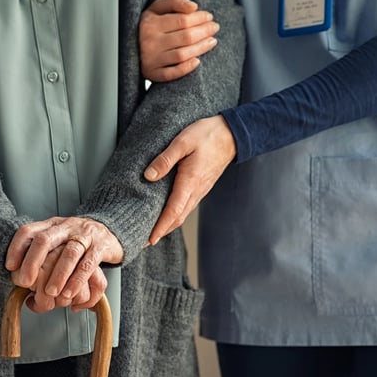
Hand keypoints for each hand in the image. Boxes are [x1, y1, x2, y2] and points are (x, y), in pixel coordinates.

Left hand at [6, 217, 123, 310]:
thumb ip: (42, 257)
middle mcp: (66, 226)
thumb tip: (22, 283)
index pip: (28, 231)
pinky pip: (89, 263)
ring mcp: (85, 235)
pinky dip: (77, 280)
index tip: (10, 266)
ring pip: (69, 253)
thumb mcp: (58, 241)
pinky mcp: (101, 246)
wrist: (112, 230)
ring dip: (58, 275)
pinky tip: (70, 293)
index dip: (16, 248)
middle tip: (25, 282)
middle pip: (45, 240)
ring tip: (50, 293)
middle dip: (32, 262)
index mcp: (52, 225)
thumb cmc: (79, 242)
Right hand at [140, 0, 220, 81]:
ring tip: (212, 41)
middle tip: (214, 28)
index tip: (209, 17)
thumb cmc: (150, 25)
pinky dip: (186, 68)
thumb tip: (193, 7)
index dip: (200, 18)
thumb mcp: (158, 7)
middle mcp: (149, 41)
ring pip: (182, 54)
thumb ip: (174, 0)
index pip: (182, 20)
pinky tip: (197, 61)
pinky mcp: (152, 73)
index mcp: (150, 23)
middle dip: (204, 31)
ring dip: (201, 48)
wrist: (132, 46)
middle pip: (185, 37)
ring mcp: (150, 59)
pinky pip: (171, 74)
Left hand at [144, 115, 235, 244]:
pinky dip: (175, 216)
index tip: (149, 240)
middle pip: (177, 218)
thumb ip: (165, 159)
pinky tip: (167, 215)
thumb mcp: (183, 142)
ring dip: (168, 226)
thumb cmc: (208, 135)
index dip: (160, 227)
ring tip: (153, 232)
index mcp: (190, 182)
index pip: (173, 212)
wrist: (232, 134)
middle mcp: (196, 191)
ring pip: (182, 214)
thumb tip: (149, 176)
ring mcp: (200, 190)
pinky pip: (186, 207)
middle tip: (144, 242)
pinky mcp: (201, 187)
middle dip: (161, 232)